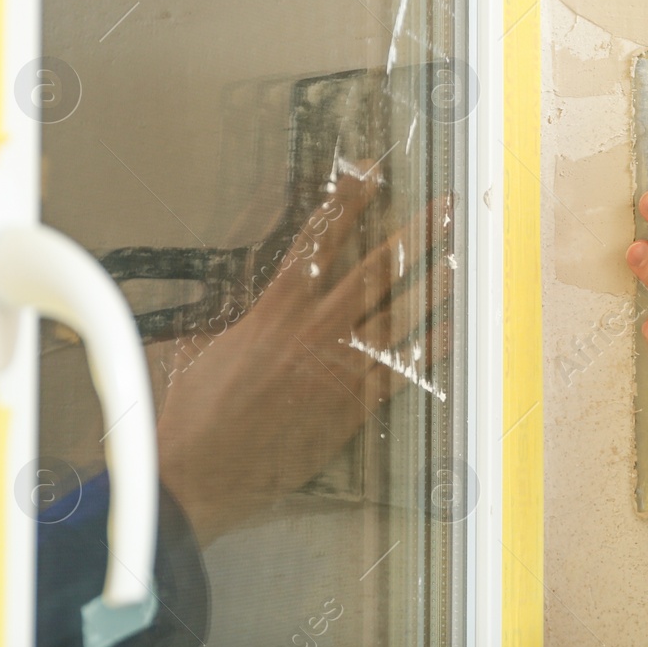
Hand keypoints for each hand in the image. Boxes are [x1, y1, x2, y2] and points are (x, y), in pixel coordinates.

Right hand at [155, 169, 451, 545]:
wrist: (199, 472)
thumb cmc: (192, 414)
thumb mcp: (200, 346)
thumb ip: (228, 317)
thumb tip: (236, 298)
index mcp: (274, 308)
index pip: (319, 241)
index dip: (348, 203)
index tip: (372, 174)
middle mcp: (314, 330)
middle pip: (375, 269)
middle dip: (413, 234)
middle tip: (444, 209)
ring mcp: (338, 368)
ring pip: (398, 315)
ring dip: (430, 285)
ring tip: (456, 258)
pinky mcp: (352, 407)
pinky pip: (403, 371)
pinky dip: (431, 349)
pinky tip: (452, 331)